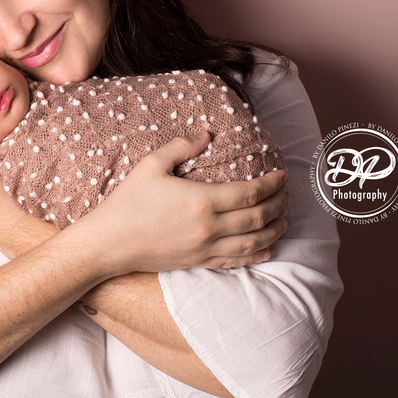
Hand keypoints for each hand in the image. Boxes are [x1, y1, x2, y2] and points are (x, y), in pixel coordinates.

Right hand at [69, 132, 289, 277]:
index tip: (283, 176)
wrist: (109, 244)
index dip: (272, 184)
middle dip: (279, 204)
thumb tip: (207, 135)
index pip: (250, 193)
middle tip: (288, 194)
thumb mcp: (151, 165)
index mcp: (202, 200)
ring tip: (285, 220)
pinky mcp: (198, 262)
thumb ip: (181, 147)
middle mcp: (209, 228)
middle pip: (258, 217)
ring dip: (274, 230)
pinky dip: (256, 255)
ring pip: (253, 242)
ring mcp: (205, 248)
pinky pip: (235, 261)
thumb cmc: (128, 202)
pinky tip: (267, 249)